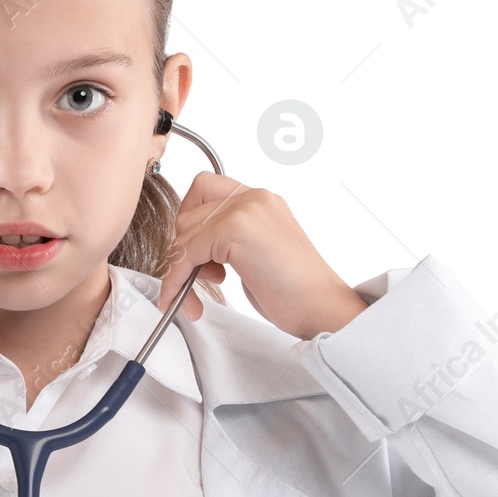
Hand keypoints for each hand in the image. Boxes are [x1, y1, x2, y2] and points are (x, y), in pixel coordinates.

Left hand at [153, 173, 369, 339]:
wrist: (322, 307)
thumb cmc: (296, 290)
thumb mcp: (259, 251)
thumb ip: (230, 238)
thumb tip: (193, 246)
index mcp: (262, 200)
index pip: (206, 190)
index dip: (192, 223)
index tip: (197, 253)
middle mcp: (253, 197)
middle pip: (190, 207)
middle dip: (185, 244)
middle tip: (203, 273)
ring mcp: (244, 209)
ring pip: (183, 231)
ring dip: (181, 265)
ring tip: (206, 288)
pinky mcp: (234, 230)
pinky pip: (185, 253)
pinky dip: (175, 279)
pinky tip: (182, 300)